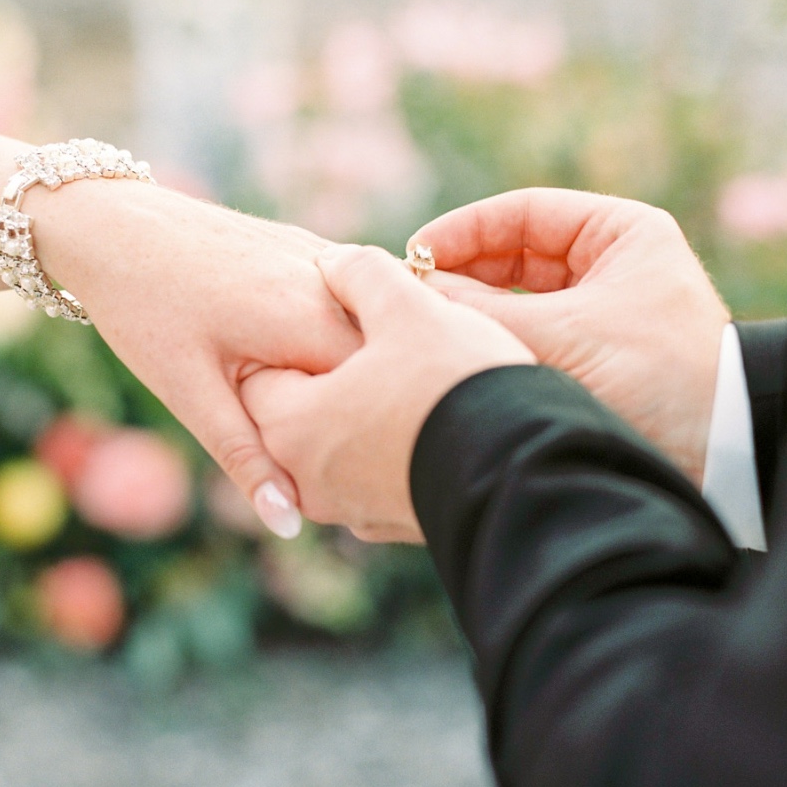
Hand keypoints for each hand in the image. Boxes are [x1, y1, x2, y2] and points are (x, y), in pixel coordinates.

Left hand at [34, 183, 361, 534]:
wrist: (107, 221)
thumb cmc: (143, 307)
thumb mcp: (190, 391)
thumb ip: (247, 456)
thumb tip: (289, 524)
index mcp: (314, 322)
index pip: (380, 394)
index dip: (367, 439)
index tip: (342, 468)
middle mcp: (332, 284)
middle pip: (381, 362)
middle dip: (362, 405)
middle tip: (324, 443)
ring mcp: (323, 257)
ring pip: (368, 328)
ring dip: (353, 369)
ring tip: (313, 402)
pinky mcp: (308, 244)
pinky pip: (345, 300)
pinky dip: (340, 333)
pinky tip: (304, 358)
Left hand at [240, 245, 534, 542]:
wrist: (527, 472)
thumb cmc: (456, 384)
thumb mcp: (407, 306)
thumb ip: (361, 273)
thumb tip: (335, 262)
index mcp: (291, 425)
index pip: (258, 374)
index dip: (291, 335)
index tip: (335, 315)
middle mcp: (308, 479)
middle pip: (298, 409)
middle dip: (327, 371)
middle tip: (377, 339)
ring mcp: (353, 509)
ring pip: (340, 441)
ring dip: (363, 407)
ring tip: (411, 372)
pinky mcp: (395, 524)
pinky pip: (378, 470)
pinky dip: (392, 441)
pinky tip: (431, 412)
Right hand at [409, 190, 727, 484]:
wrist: (725, 459)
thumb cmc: (658, 378)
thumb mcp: (561, 336)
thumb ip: (481, 311)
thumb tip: (409, 289)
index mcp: (621, 233)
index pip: (522, 213)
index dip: (462, 231)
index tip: (413, 256)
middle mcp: (611, 266)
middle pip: (512, 257)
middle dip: (461, 276)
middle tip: (408, 299)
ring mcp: (600, 315)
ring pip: (516, 302)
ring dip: (474, 315)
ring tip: (427, 331)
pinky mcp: (592, 361)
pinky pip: (529, 340)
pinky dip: (495, 346)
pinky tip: (458, 359)